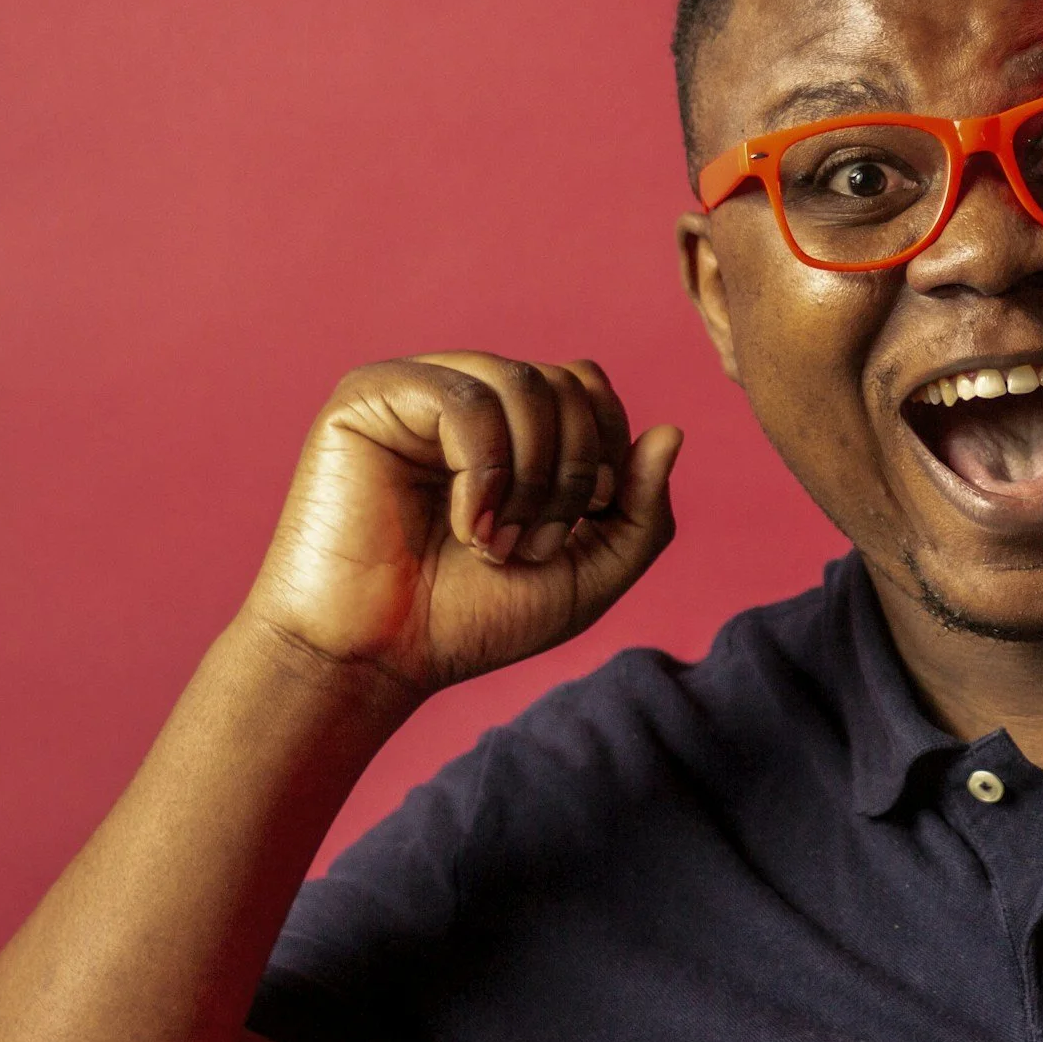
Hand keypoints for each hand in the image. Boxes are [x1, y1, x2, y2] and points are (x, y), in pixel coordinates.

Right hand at [242, 354, 683, 702]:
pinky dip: (485, 470)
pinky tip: (465, 526)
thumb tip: (672, 431)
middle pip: (567, 382)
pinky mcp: (370, 397)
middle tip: (533, 546)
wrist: (376, 659)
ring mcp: (418, 391)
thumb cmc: (471, 619)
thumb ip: (642, 510)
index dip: (607, 449)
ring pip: (525, 382)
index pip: (589, 387)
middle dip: (573, 473)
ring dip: (531, 478)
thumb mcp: (589, 573)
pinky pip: (466, 399)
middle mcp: (469, 397)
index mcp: (513, 426)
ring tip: (496, 544)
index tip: (585, 522)